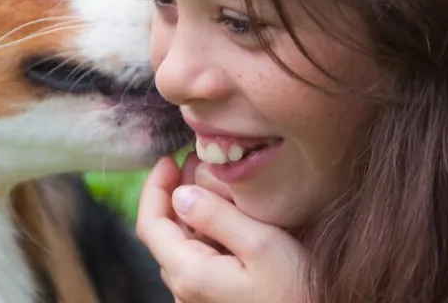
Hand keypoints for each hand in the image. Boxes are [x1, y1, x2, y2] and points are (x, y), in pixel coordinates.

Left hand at [136, 156, 308, 302]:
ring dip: (188, 209)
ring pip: (181, 243)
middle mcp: (185, 288)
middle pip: (164, 233)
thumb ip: (218, 216)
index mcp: (189, 273)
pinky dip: (203, 228)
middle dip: (173, 192)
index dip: (154, 187)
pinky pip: (198, 256)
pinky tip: (224, 212)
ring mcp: (199, 295)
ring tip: (208, 178)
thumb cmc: (297, 291)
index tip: (168, 158)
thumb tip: (181, 193)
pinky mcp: (215, 296)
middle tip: (194, 160)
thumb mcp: (262, 244)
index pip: (150, 224)